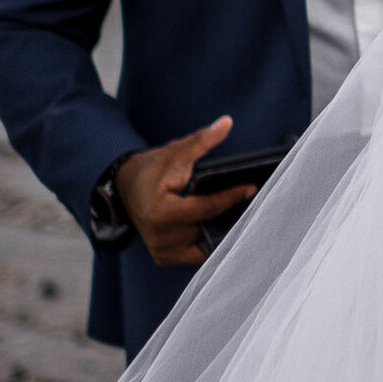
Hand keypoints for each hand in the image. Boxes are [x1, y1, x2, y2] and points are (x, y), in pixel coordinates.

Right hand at [114, 115, 255, 267]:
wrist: (124, 188)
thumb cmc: (151, 170)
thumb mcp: (175, 153)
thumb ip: (201, 141)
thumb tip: (226, 122)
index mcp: (161, 214)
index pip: (207, 209)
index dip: (231, 197)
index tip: (252, 188)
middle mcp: (161, 238)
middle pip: (209, 230)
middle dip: (232, 218)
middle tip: (258, 205)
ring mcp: (162, 252)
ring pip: (206, 246)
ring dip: (223, 233)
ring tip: (245, 217)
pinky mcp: (165, 258)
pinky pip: (197, 254)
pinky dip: (210, 242)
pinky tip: (227, 229)